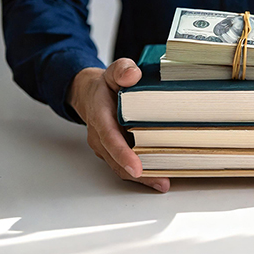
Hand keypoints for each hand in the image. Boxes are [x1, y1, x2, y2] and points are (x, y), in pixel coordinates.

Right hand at [68, 59, 168, 192]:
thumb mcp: (113, 71)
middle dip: (138, 174)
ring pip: (120, 167)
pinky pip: (123, 166)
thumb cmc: (105, 86)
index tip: (136, 168)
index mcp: (100, 115)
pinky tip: (158, 177)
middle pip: (116, 159)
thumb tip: (133, 75)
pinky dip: (140, 174)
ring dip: (141, 178)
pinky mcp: (112, 152)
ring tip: (163, 183)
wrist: (89, 95)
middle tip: (161, 181)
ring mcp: (104, 146)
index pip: (110, 137)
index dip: (122, 153)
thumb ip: (122, 70)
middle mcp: (99, 135)